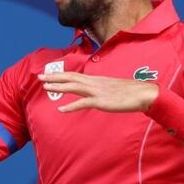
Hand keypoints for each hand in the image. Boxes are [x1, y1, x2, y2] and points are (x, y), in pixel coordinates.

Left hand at [38, 72, 158, 113]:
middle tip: (40, 76)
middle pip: (71, 78)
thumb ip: (100, 89)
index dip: (61, 74)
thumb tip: (93, 93)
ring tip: (46, 87)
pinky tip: (61, 109)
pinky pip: (83, 103)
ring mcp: (97, 91)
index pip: (75, 75)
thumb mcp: (111, 88)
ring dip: (59, 87)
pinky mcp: (101, 101)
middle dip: (54, 77)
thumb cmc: (129, 93)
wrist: (144, 94)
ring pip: (74, 87)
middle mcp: (94, 83)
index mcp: (96, 80)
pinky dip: (71, 106)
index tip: (49, 74)